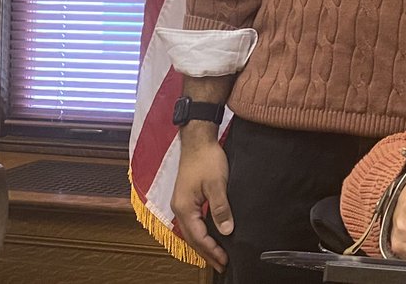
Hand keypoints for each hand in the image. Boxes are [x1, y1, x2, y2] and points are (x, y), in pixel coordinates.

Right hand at [171, 134, 231, 272]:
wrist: (198, 140)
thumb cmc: (206, 159)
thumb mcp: (217, 184)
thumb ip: (220, 208)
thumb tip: (225, 231)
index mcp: (184, 208)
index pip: (199, 237)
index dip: (212, 250)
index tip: (225, 260)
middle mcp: (179, 209)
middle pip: (192, 238)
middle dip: (207, 253)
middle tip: (221, 265)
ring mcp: (182, 203)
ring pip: (191, 231)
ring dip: (203, 244)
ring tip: (216, 256)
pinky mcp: (187, 198)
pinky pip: (193, 222)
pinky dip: (201, 233)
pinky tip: (210, 236)